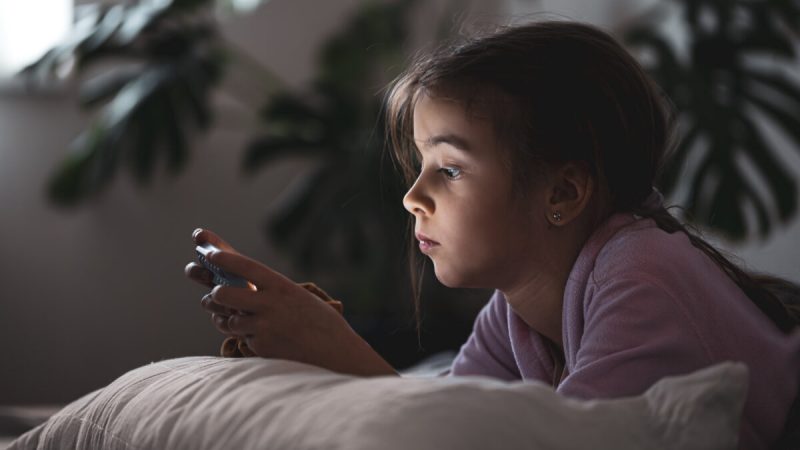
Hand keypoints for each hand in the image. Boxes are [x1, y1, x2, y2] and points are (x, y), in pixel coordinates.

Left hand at [187, 228, 396, 376]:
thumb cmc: (322, 323)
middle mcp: (270, 304)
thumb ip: (274, 292)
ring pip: (229, 321)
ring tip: (242, 321)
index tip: (210, 253)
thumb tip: (245, 287)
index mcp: (282, 286)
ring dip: (229, 321)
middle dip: (216, 295)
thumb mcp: (301, 298)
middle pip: (224, 294)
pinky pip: (243, 340)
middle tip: (217, 296)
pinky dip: (248, 339)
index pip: (245, 266)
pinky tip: (264, 339)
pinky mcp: (262, 348)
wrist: (337, 354)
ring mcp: (265, 327)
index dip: (224, 258)